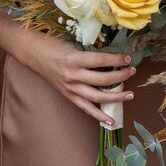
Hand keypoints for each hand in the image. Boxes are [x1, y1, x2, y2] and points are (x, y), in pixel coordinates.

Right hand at [9, 29, 136, 125]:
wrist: (33, 53)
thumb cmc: (52, 45)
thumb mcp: (71, 44)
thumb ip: (89, 53)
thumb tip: (111, 58)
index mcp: (74, 59)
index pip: (101, 61)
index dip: (117, 60)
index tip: (127, 58)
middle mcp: (73, 75)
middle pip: (103, 80)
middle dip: (121, 76)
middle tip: (132, 71)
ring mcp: (70, 87)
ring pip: (98, 97)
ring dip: (116, 97)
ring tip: (130, 95)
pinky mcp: (68, 95)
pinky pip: (85, 107)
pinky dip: (98, 115)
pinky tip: (111, 121)